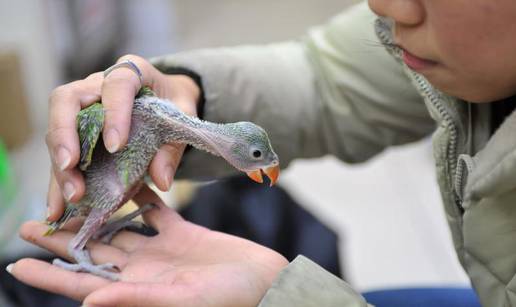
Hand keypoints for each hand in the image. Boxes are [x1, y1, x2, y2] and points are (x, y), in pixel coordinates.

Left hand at [10, 185, 287, 305]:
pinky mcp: (182, 232)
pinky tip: (126, 179)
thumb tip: (88, 300)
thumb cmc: (229, 298)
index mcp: (138, 288)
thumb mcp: (182, 299)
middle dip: (63, 238)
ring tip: (73, 195)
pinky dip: (141, 197)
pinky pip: (155, 212)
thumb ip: (137, 297)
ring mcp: (162, 249)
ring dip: (96, 213)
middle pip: (94, 251)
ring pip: (120, 227)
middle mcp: (144, 269)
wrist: (265, 282)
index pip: (84, 282)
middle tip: (31, 220)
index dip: (50, 275)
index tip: (16, 265)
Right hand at [46, 54, 200, 220]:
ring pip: (57, 129)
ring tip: (71, 197)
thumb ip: (173, 147)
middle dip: (64, 135)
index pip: (118, 84)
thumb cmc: (174, 103)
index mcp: (132, 71)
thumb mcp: (184, 119)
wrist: (167, 100)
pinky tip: (58, 208)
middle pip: (67, 100)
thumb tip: (161, 180)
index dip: (114, 112)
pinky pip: (62, 154)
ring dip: (60, 166)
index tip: (116, 146)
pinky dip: (59, 182)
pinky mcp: (76, 131)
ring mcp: (82, 106)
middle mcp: (98, 84)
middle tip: (70, 166)